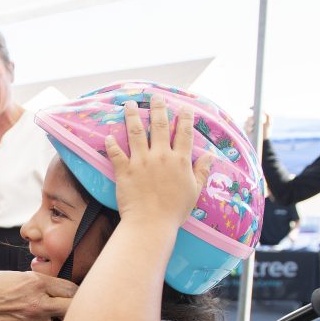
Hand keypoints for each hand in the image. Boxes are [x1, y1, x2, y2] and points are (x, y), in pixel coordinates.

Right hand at [0, 271, 75, 320]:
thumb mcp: (18, 276)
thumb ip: (42, 284)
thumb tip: (61, 292)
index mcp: (38, 283)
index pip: (73, 290)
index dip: (73, 293)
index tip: (70, 296)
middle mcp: (39, 305)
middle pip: (73, 310)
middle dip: (71, 309)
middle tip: (64, 308)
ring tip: (32, 315)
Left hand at [105, 95, 213, 225]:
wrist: (151, 224)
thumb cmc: (174, 211)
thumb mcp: (194, 191)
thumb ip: (201, 171)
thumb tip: (211, 156)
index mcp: (180, 161)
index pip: (185, 133)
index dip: (185, 118)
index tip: (184, 107)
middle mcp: (161, 156)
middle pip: (160, 126)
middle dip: (158, 108)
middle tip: (155, 96)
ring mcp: (141, 162)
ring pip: (136, 132)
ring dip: (132, 116)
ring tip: (129, 104)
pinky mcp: (124, 171)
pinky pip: (116, 153)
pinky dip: (111, 144)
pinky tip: (108, 136)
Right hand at [244, 110, 270, 141]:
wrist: (263, 140)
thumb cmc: (266, 131)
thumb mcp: (269, 123)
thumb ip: (268, 115)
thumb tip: (264, 110)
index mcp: (258, 116)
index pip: (254, 110)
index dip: (252, 107)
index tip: (250, 108)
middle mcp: (252, 120)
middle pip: (249, 117)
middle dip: (251, 119)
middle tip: (253, 122)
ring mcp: (248, 124)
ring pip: (246, 122)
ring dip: (249, 124)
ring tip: (253, 128)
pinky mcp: (246, 129)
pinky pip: (244, 127)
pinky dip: (248, 128)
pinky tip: (251, 130)